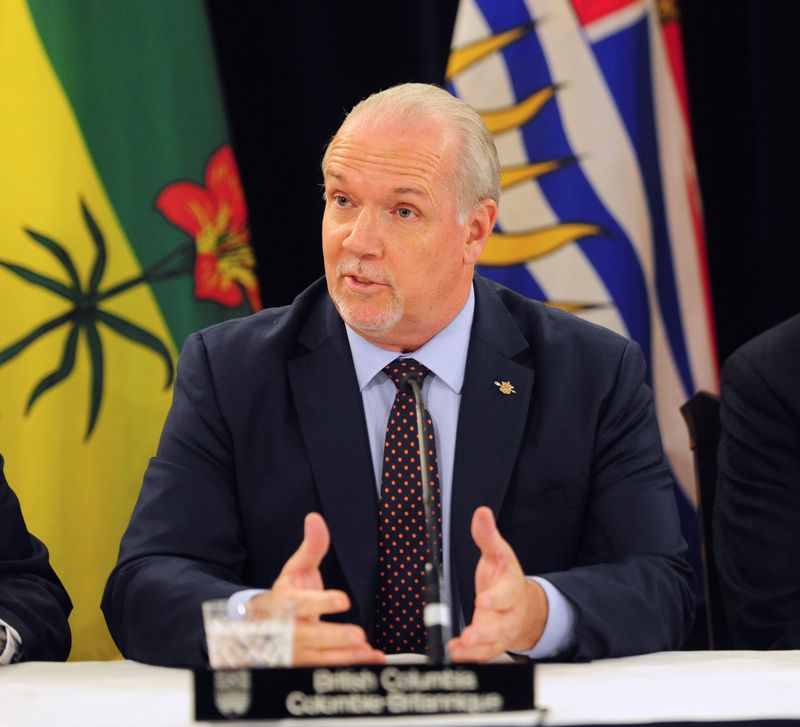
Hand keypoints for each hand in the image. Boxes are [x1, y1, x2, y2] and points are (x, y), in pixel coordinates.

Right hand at [251, 512, 384, 665]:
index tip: (342, 600)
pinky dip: (349, 665)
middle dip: (334, 637)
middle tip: (359, 635)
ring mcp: (294, 651)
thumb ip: (311, 547)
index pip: (300, 604)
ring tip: (366, 650)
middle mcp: (287, 630)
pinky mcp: (304, 665)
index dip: (320, 603)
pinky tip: (370, 658)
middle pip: (309, 637)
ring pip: (318, 657)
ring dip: (343, 656)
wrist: (264, 625)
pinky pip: (326, 667)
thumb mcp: (295, 568)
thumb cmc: (285, 594)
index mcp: (284, 603)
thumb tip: (315, 518)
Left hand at [448, 507, 547, 661]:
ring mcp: (501, 634)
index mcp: (511, 590)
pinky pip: (483, 655)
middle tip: (470, 635)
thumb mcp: (499, 554)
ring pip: (491, 645)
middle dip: (485, 632)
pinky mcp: (492, 645)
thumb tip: (481, 512)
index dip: (495, 600)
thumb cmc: (507, 578)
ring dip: (475, 649)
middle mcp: (508, 615)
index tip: (482, 600)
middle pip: (499, 627)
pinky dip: (470, 656)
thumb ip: (488, 536)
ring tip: (458, 648)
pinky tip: (454, 652)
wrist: (525, 607)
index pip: (505, 596)